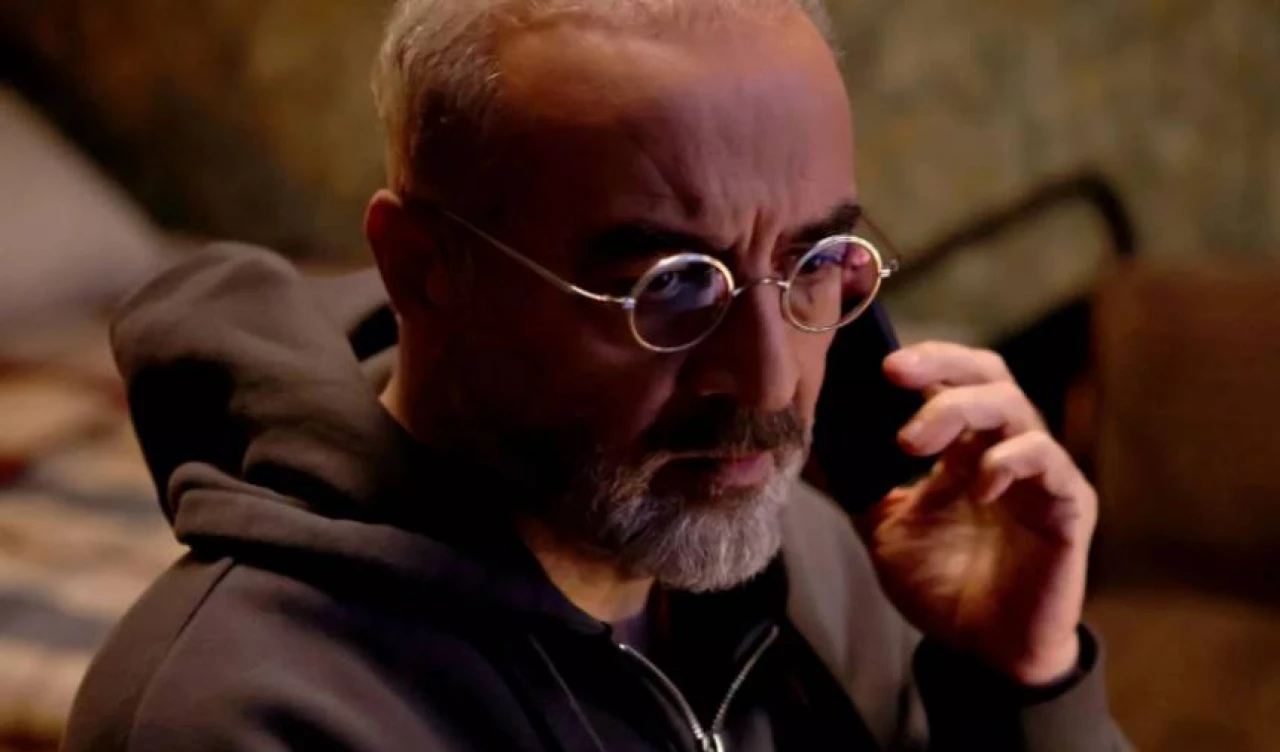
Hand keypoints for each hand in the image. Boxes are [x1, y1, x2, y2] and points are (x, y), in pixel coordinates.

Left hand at [864, 342, 1096, 686]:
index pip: (952, 378)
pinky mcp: (1068, 505)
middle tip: (893, 372)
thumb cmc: (941, 586)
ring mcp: (1039, 473)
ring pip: (1014, 406)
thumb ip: (854, 483)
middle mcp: (1003, 448)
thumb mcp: (882, 527)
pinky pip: (1048, 460)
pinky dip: (1010, 460)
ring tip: (911, 441)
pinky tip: (978, 484)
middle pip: (987, 375)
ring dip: (959, 409)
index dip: (921, 361)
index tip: (873, 363)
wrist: (983, 651)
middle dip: (940, 364)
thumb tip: (800, 442)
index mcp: (962, 447)